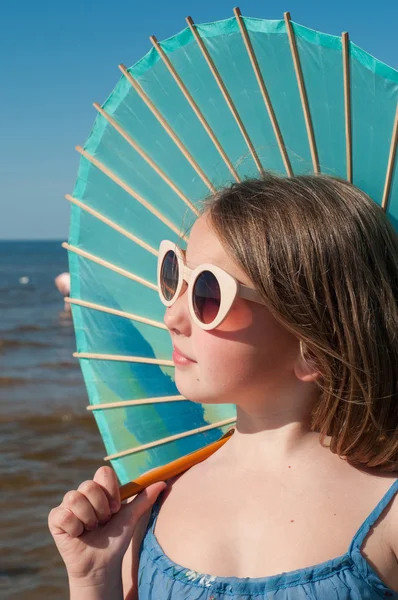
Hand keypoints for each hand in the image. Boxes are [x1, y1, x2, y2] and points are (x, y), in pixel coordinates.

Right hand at [48, 466, 165, 585]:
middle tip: (103, 521)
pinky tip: (78, 534)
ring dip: (88, 518)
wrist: (102, 564)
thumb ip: (144, 498)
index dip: (111, 490)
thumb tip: (162, 482)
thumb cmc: (116, 539)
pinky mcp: (56, 519)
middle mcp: (82, 493)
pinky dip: (75, 528)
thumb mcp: (131, 517)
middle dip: (101, 508)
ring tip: (92, 528)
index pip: (103, 472)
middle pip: (89, 485)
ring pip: (75, 498)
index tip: (116, 508)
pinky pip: (63, 515)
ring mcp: (67, 505)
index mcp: (100, 489)